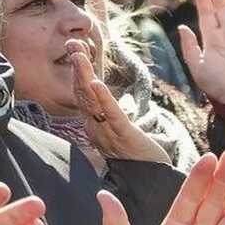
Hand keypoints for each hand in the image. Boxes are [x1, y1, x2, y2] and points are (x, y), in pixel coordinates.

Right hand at [67, 38, 168, 163]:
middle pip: (83, 94)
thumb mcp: (120, 131)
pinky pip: (111, 115)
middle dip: (77, 67)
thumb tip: (112, 95)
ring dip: (85, 76)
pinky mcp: (125, 136)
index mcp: (94, 125)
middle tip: (72, 43)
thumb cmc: (137, 156)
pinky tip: (97, 83)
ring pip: (93, 101)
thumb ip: (112, 114)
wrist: (151, 180)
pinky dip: (103, 98)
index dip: (77, 71)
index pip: (82, 94)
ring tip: (79, 55)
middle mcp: (96, 128)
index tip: (75, 47)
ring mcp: (108, 132)